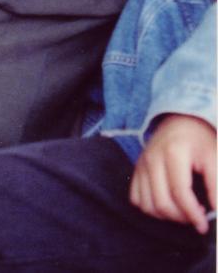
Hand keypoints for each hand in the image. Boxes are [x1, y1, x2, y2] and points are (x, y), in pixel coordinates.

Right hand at [130, 114, 216, 233]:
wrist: (180, 121)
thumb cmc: (200, 139)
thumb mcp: (215, 157)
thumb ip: (216, 185)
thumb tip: (217, 212)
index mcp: (173, 153)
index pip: (180, 192)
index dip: (193, 213)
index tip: (204, 225)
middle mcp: (152, 159)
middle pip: (161, 202)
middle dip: (181, 217)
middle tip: (196, 217)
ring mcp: (141, 165)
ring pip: (147, 204)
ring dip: (166, 216)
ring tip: (183, 211)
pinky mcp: (136, 170)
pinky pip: (136, 199)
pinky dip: (151, 208)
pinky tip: (168, 204)